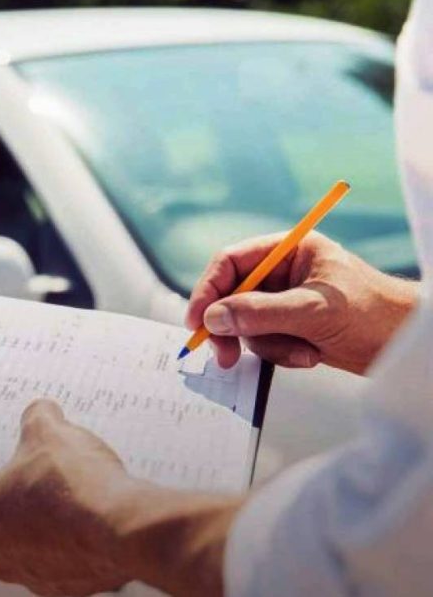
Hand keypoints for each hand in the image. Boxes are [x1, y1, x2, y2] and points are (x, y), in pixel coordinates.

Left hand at [0, 400, 239, 596]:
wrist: (123, 527)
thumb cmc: (71, 481)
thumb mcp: (48, 430)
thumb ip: (36, 417)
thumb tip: (41, 413)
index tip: (7, 453)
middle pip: (4, 516)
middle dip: (22, 492)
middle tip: (44, 466)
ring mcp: (34, 578)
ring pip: (36, 539)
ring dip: (51, 518)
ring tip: (76, 488)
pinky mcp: (70, 588)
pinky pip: (68, 556)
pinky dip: (77, 538)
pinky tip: (94, 513)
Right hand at [187, 232, 417, 374]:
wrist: (409, 345)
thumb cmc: (375, 314)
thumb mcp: (313, 311)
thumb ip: (259, 312)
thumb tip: (213, 318)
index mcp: (289, 251)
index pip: (231, 263)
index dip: (208, 290)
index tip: (198, 321)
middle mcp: (284, 272)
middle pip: (232, 296)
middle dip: (232, 327)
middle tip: (225, 356)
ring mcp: (286, 301)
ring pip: (246, 324)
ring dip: (268, 345)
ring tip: (302, 352)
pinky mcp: (292, 327)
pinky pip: (265, 342)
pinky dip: (282, 354)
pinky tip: (310, 355)